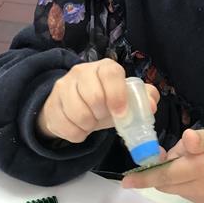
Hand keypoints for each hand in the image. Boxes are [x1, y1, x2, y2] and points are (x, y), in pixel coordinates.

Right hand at [37, 59, 159, 142]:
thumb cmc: (105, 103)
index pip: (110, 73)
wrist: (73, 109)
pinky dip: (77, 134)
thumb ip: (143, 99)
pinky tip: (80, 129)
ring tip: (91, 123)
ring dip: (89, 126)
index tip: (121, 114)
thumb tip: (152, 105)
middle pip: (93, 96)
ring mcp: (63, 86)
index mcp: (104, 67)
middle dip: (102, 114)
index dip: (117, 95)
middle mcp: (82, 72)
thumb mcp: (125, 99)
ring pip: (78, 113)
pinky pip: (65, 127)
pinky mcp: (51, 105)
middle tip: (103, 117)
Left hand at [122, 126, 203, 202]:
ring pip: (172, 187)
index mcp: (201, 167)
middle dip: (158, 169)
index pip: (166, 174)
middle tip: (170, 152)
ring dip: (171, 174)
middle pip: (164, 182)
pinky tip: (194, 169)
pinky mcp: (201, 202)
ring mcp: (199, 197)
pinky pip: (182, 191)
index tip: (126, 181)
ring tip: (190, 158)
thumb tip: (187, 138)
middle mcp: (197, 187)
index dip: (144, 177)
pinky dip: (180, 180)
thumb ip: (202, 138)